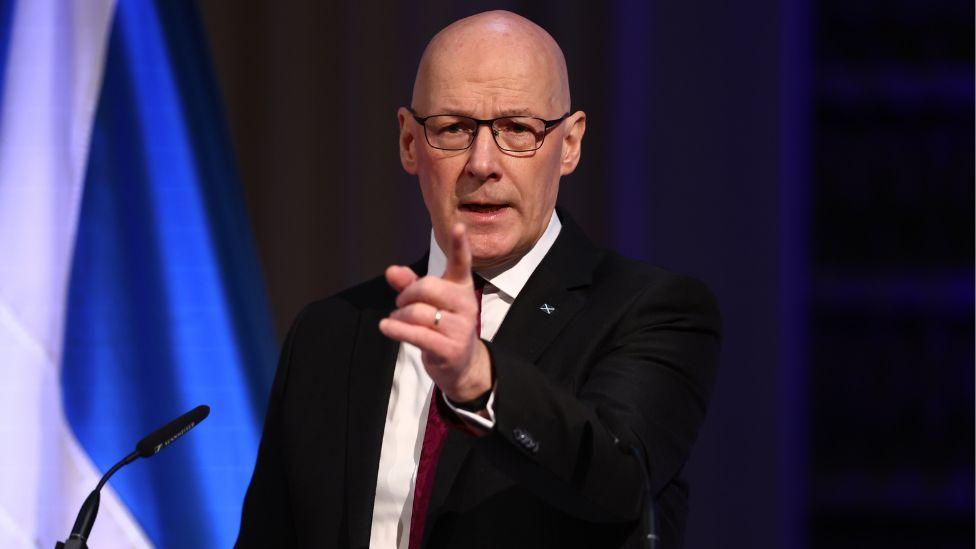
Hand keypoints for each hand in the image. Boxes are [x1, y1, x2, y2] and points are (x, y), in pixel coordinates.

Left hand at [379, 223, 492, 402]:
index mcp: (461, 288)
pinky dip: (396, 329)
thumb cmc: (443, 326)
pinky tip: (386, 327)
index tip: (458, 226)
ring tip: (397, 321)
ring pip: (418, 312)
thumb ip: (410, 284)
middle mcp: (466, 305)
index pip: (462, 263)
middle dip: (407, 295)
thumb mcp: (428, 302)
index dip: (460, 244)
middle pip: (428, 287)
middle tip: (400, 304)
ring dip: (400, 316)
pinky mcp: (451, 349)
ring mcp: (461, 328)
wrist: (462, 365)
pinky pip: (417, 334)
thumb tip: (391, 270)